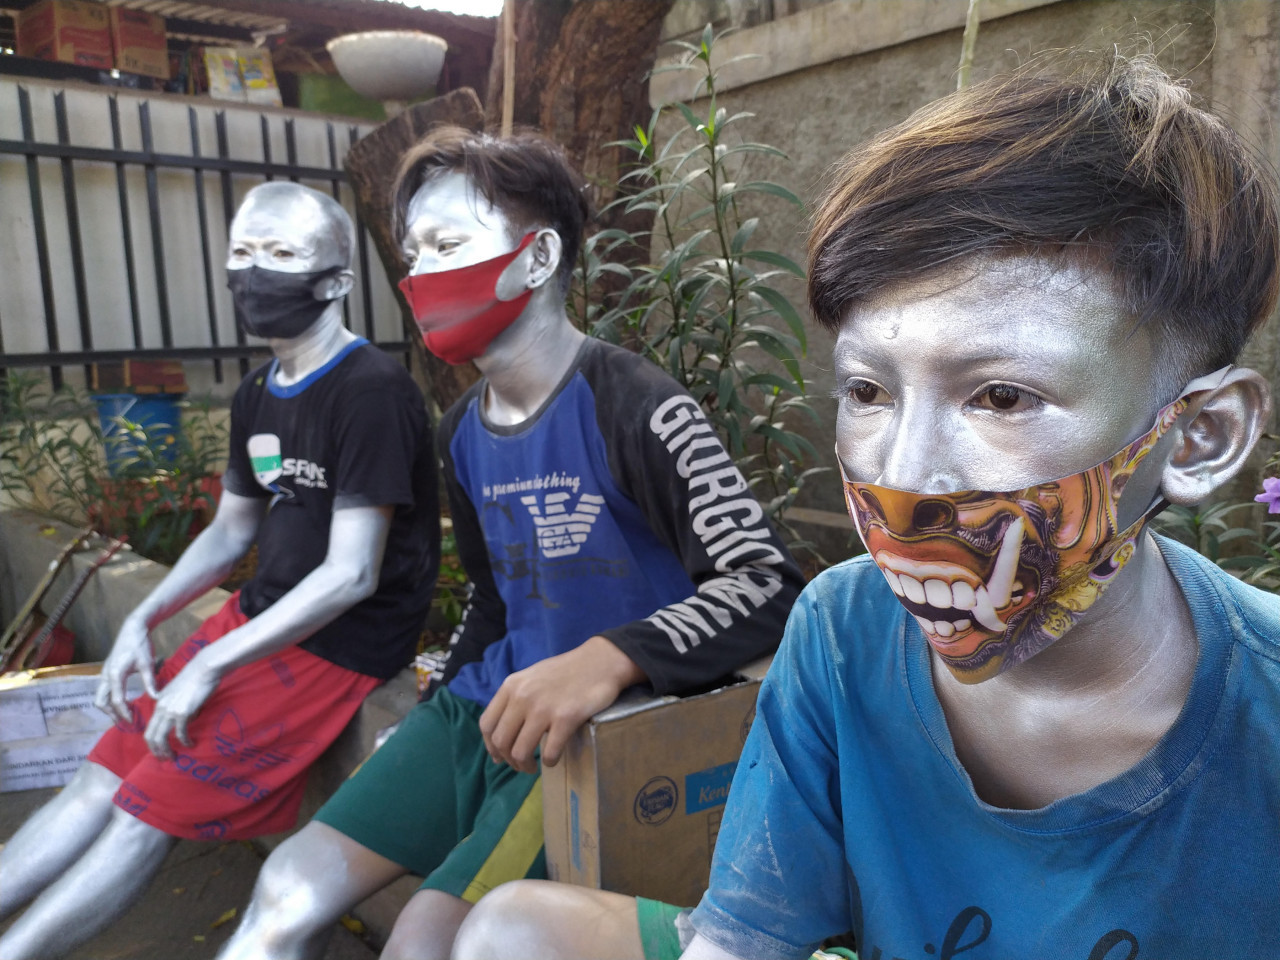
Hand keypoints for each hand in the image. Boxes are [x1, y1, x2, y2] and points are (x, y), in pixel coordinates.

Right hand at [94, 617, 158, 725]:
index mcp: (115, 674)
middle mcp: (105, 675)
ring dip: (109, 708)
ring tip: (124, 716)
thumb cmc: (141, 645)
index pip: (116, 700)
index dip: (124, 713)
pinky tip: (123, 703)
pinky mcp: (107, 672)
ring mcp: (104, 674)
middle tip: (125, 722)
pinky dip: (110, 700)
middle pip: (100, 701)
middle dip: (111, 714)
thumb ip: (150, 682)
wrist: (133, 628)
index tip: (133, 721)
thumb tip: (155, 699)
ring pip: (100, 697)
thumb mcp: (148, 664)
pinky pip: (104, 691)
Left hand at [144, 651, 220, 758]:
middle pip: (150, 736)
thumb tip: (184, 719)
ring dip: (166, 751)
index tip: (159, 750)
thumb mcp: (177, 691)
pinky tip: (190, 744)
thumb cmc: (195, 677)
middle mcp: (161, 709)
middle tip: (164, 759)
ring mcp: (171, 711)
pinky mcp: (183, 712)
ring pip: (161, 738)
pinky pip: (180, 733)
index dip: (152, 743)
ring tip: (173, 757)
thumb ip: (175, 705)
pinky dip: (185, 741)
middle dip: (156, 751)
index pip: (149, 728)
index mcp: (158, 703)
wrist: (203, 668)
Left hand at [478, 636, 644, 773]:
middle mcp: (522, 697)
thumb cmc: (567, 671)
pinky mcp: (565, 718)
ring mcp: (543, 708)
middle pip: (501, 742)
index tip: (500, 756)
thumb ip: (516, 697)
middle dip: (509, 760)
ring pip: (520, 751)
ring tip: (533, 767)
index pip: (487, 724)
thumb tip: (503, 729)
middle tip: (521, 765)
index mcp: (511, 686)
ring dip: (525, 766)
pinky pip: (549, 752)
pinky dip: (549, 761)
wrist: (600, 661)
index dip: (490, 746)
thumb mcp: (532, 677)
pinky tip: (553, 758)